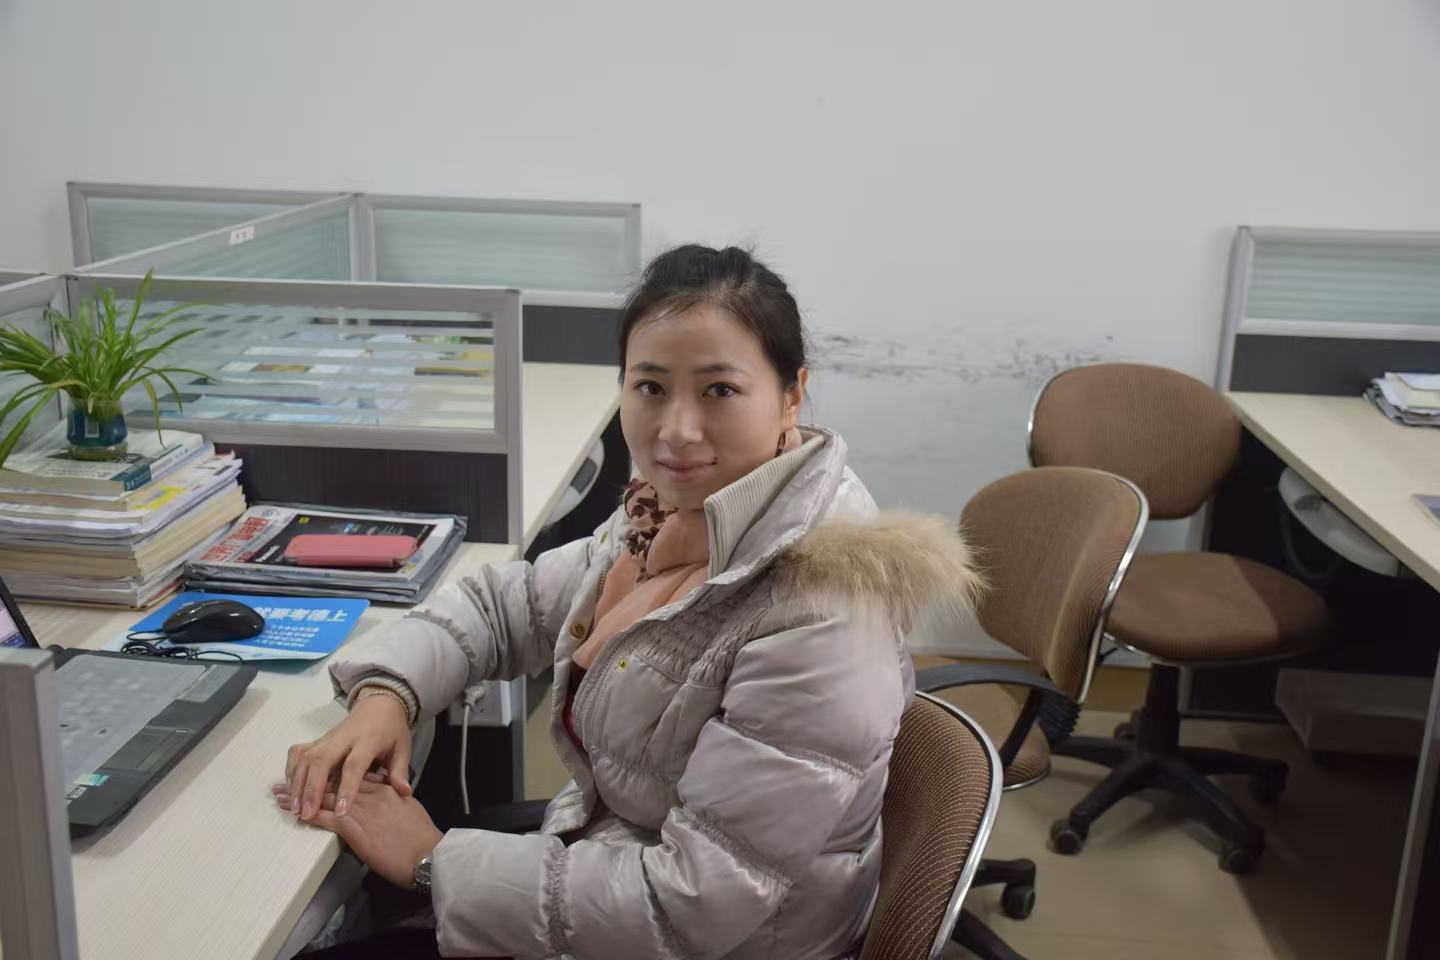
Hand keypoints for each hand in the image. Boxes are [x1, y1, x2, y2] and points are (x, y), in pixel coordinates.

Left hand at [272, 777, 443, 889]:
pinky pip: (324, 817)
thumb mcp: (410, 811)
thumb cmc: (422, 837)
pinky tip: (293, 813)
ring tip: (280, 794)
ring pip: (323, 797)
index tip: (320, 773)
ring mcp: (359, 810)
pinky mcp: (352, 828)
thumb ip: (395, 801)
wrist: (426, 854)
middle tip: (288, 780)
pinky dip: (307, 814)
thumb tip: (391, 799)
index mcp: (385, 789)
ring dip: (300, 796)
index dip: (333, 775)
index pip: (354, 776)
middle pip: (333, 782)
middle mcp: (369, 794)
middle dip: (310, 780)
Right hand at [284, 693, 412, 823]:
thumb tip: (405, 793)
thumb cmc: (391, 731)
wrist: (378, 705)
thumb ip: (399, 770)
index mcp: (367, 741)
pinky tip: (290, 789)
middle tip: (306, 814)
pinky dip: (291, 770)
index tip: (341, 811)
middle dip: (312, 788)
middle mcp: (343, 738)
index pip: (354, 765)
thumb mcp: (402, 747)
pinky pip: (298, 753)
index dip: (346, 788)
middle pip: (322, 761)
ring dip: (297, 783)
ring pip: (306, 758)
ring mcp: (327, 738)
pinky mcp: (317, 739)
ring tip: (296, 808)